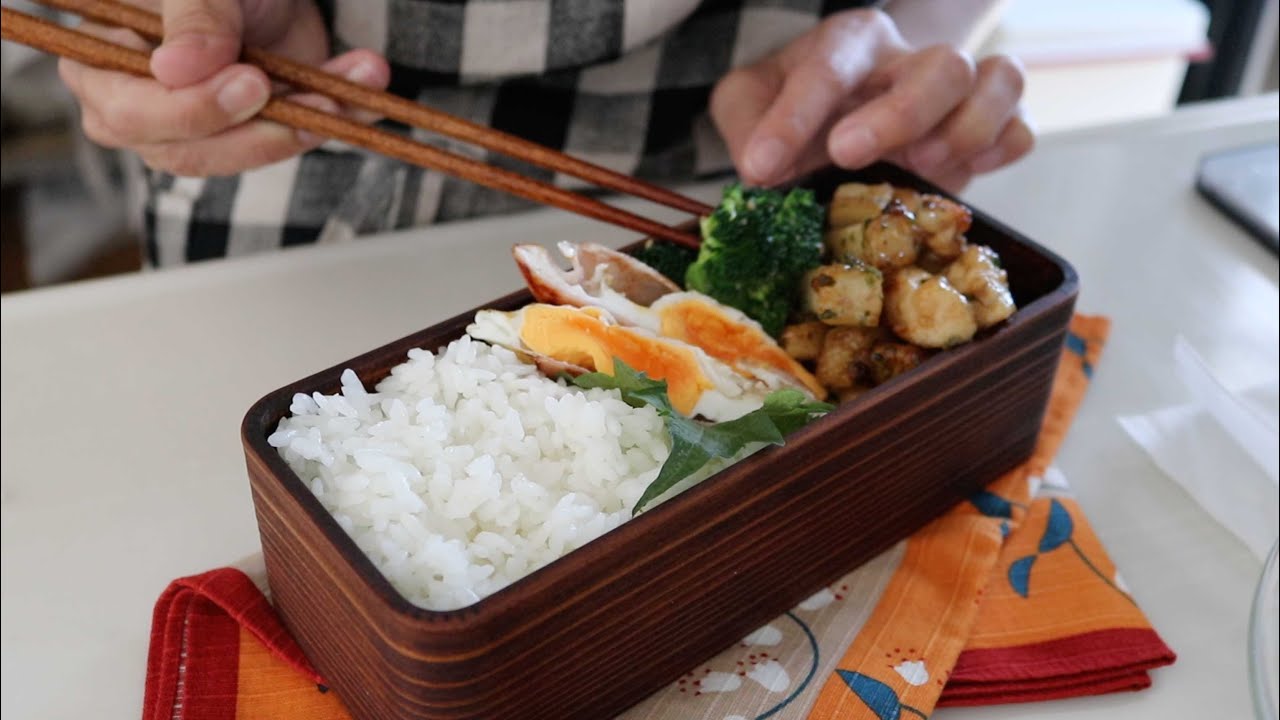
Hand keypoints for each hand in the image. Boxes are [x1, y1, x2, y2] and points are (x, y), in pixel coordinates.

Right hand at [57, 0, 390, 175]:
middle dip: (259, 132)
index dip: (193, 109)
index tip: (251, 83)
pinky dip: (336, 117)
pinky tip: (365, 91)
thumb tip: (176, 70)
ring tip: (354, 85)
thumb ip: (193, 18)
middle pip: (188, 152)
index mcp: (101, 62)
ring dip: (309, 124)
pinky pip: (289, 141)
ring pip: (244, 156)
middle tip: (315, 100)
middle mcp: (138, 107)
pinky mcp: (248, 133)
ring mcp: (194, 128)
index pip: (130, 113)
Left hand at [710, 9, 1032, 191]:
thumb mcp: (746, 107)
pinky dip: (1000, 151)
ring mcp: (955, 95)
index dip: (793, 118)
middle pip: (940, 65)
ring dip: (967, 130)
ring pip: (999, 82)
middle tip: (847, 155)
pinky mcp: (983, 133)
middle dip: (899, 115)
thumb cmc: (787, 112)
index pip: (830, 66)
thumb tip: (764, 165)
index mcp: (849, 43)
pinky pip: (1021, 129)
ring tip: (920, 163)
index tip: (762, 167)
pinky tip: (958, 174)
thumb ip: (746, 123)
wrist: (825, 122)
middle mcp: (910, 60)